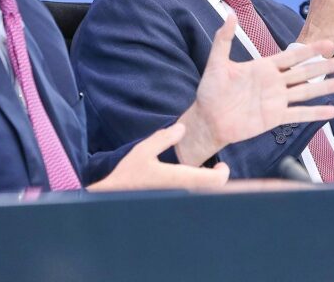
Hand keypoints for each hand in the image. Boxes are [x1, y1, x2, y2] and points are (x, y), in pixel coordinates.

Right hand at [88, 123, 230, 191]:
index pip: (214, 181)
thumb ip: (164, 138)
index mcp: (179, 180)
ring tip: (201, 173)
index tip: (220, 165)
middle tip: (213, 168)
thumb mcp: (143, 151)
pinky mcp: (170, 205)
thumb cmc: (128, 174)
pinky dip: (195, 192)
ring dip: (206, 186)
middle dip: (215, 180)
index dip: (222, 173)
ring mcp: (176, 201)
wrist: (111, 199)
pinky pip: (191, 199)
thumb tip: (183, 128)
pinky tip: (185, 183)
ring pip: (202, 196)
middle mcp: (181, 194)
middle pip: (212, 191)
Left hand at [175, 13, 333, 165]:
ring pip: (307, 92)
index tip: (328, 43)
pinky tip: (332, 111)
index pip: (292, 56)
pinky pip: (298, 115)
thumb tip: (228, 13)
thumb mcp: (216, 63)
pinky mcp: (275, 118)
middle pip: (306, 72)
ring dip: (327, 88)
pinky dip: (315, 113)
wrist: (208, 120)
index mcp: (264, 67)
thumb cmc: (210, 91)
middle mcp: (275, 83)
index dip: (310, 50)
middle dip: (327, 66)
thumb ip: (224, 40)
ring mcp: (277, 101)